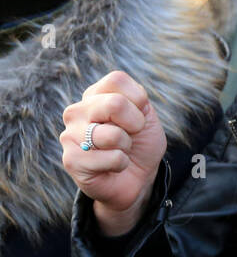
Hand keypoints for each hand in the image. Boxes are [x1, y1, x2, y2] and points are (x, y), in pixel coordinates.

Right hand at [60, 70, 165, 236]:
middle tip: (130, 135)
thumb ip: (135, 100)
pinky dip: (122, 163)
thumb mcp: (146, 116)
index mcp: (94, 95)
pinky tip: (113, 166)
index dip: (138, 100)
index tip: (137, 116)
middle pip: (115, 104)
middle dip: (136, 124)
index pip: (116, 80)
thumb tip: (119, 103)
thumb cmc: (140, 143)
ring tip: (119, 150)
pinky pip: (112, 158)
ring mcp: (70, 135)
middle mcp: (77, 111)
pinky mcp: (71, 160)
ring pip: (113, 134)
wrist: (137, 176)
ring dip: (127, 146)